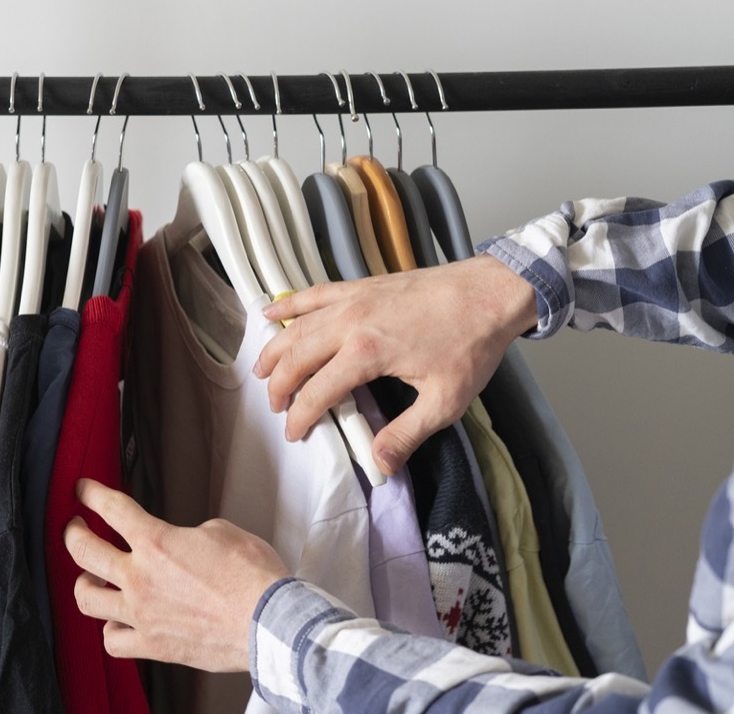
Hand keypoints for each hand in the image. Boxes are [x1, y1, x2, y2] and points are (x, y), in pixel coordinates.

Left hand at [63, 478, 288, 672]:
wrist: (268, 622)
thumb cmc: (253, 579)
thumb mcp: (221, 532)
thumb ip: (190, 534)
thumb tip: (186, 542)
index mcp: (157, 542)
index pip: (111, 508)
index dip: (91, 493)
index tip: (84, 490)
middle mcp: (141, 577)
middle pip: (83, 550)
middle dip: (72, 533)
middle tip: (74, 528)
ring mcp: (142, 614)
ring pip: (87, 598)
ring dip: (84, 583)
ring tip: (89, 577)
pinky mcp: (153, 645)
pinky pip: (113, 641)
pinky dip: (111, 630)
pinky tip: (117, 622)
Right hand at [254, 255, 536, 474]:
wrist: (489, 292)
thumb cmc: (470, 344)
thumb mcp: (444, 401)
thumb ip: (407, 434)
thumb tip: (380, 464)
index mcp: (366, 354)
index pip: (316, 391)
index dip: (300, 416)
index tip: (294, 433)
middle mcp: (350, 323)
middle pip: (296, 357)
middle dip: (279, 385)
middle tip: (276, 407)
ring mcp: (353, 300)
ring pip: (298, 326)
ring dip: (275, 349)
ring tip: (260, 370)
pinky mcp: (360, 286)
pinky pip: (314, 294)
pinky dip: (290, 304)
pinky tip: (272, 312)